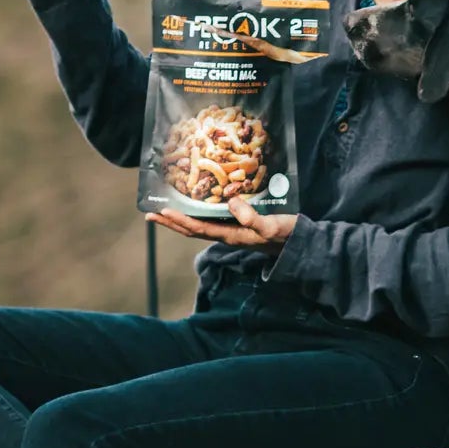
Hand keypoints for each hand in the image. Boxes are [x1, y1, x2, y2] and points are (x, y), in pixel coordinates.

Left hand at [148, 196, 297, 248]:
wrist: (298, 244)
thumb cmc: (285, 235)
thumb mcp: (271, 225)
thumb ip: (252, 217)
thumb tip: (230, 203)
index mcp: (231, 235)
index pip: (198, 228)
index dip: (179, 220)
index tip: (162, 212)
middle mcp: (227, 234)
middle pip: (192, 230)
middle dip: (171, 223)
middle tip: (150, 214)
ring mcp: (232, 231)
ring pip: (199, 226)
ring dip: (180, 220)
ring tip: (163, 211)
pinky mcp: (238, 226)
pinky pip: (210, 221)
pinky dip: (196, 215)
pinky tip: (193, 207)